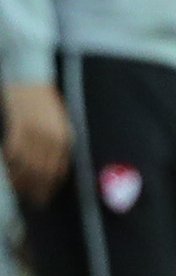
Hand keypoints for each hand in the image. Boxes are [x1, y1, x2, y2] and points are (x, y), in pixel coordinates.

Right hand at [2, 81, 71, 206]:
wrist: (32, 75)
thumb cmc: (44, 98)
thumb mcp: (59, 120)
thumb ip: (58, 142)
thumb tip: (53, 165)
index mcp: (66, 136)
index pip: (60, 169)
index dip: (52, 186)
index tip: (45, 197)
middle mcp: (54, 137)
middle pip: (45, 171)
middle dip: (39, 189)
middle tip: (33, 201)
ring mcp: (36, 132)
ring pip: (28, 165)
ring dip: (23, 180)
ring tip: (19, 190)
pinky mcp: (20, 126)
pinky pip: (14, 152)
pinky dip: (10, 164)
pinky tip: (9, 170)